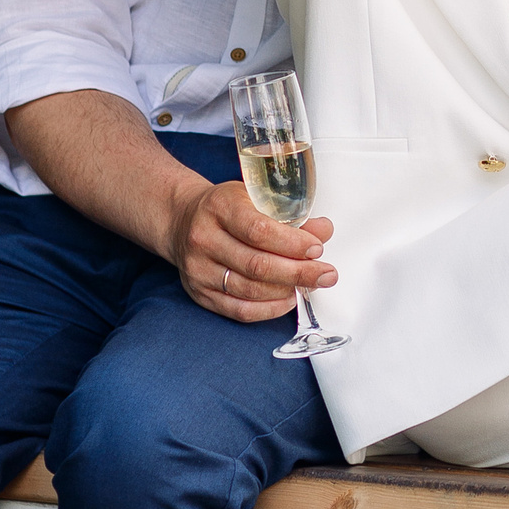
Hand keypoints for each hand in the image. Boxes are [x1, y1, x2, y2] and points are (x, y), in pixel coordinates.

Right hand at [169, 173, 338, 321]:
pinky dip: (269, 309)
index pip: (259, 230)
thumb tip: (324, 230)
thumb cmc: (226, 207)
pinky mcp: (200, 293)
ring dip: (287, 291)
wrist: (182, 220)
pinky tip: (288, 299)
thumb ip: (290, 214)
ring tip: (310, 284)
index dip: (292, 243)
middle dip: (299, 272)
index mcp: (219, 207)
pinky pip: (239, 310)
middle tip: (326, 274)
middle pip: (257, 265)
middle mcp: (204, 239)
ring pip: (250, 290)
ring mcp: (199, 269)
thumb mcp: (255, 197)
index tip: (317, 248)